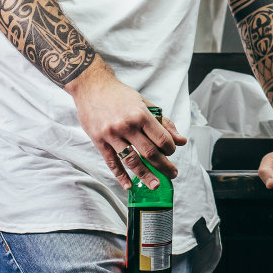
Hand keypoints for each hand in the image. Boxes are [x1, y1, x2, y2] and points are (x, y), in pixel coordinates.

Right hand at [69, 63, 185, 189]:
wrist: (91, 87)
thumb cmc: (120, 95)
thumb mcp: (144, 103)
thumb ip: (163, 122)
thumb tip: (181, 140)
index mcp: (140, 114)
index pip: (161, 138)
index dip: (170, 149)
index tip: (172, 152)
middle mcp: (127, 125)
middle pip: (149, 152)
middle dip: (164, 166)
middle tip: (173, 174)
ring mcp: (112, 135)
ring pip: (131, 161)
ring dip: (145, 175)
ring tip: (155, 185)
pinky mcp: (99, 141)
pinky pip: (112, 162)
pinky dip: (121, 176)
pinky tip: (129, 185)